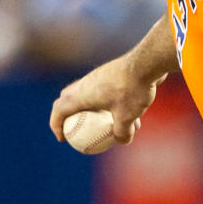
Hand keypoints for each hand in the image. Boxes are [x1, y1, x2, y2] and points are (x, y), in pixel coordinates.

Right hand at [49, 54, 167, 144]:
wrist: (147, 62)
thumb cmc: (132, 89)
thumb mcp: (127, 117)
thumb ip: (122, 132)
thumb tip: (122, 140)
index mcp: (82, 94)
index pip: (59, 109)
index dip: (55, 124)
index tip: (62, 138)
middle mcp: (86, 83)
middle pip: (68, 98)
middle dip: (68, 113)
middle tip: (76, 128)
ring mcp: (99, 75)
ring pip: (89, 94)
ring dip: (94, 109)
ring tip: (109, 125)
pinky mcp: (111, 72)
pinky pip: (104, 90)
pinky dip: (110, 103)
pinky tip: (133, 114)